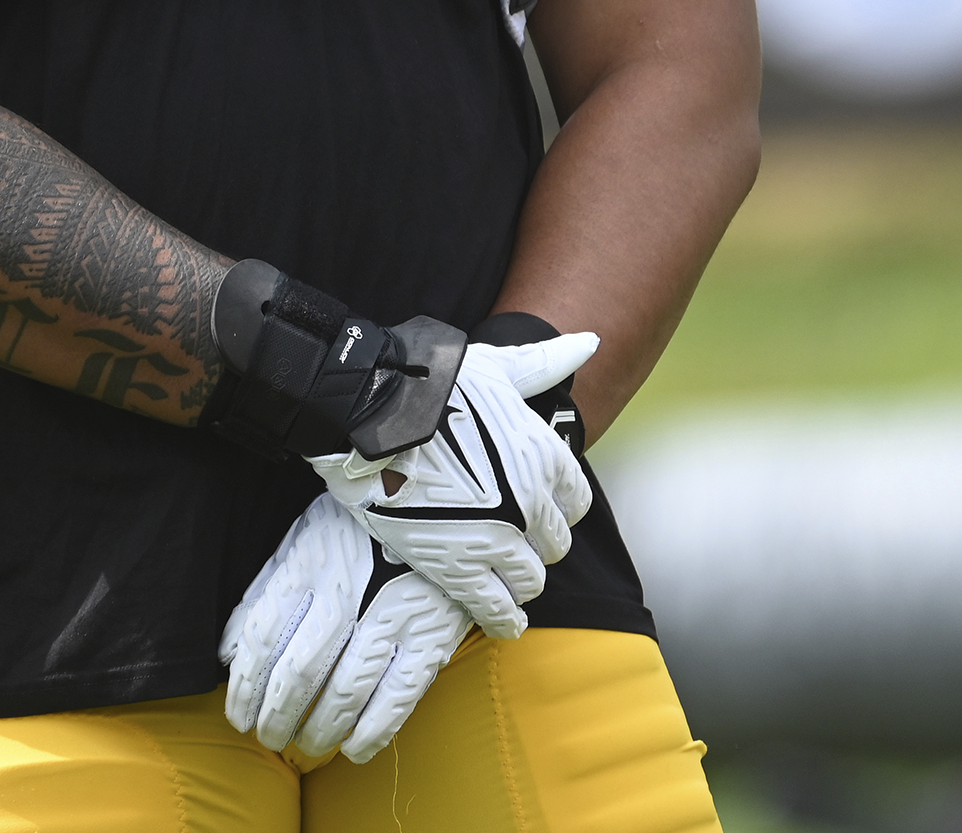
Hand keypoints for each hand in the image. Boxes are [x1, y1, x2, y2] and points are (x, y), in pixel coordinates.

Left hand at [221, 495, 469, 761]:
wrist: (437, 503)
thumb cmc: (359, 529)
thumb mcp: (304, 540)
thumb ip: (265, 594)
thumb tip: (228, 652)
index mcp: (309, 565)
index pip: (265, 637)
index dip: (246, 687)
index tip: (238, 716)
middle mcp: (348, 591)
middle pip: (301, 671)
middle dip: (277, 715)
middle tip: (268, 737)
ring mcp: (394, 615)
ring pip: (347, 690)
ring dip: (320, 728)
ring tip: (307, 743)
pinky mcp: (433, 635)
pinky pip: (399, 696)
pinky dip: (373, 731)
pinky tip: (355, 747)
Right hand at [308, 331, 595, 638]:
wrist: (370, 414)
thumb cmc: (431, 383)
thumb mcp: (496, 367)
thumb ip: (546, 364)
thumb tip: (591, 341)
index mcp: (544, 457)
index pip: (576, 501)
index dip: (555, 504)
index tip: (535, 504)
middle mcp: (530, 503)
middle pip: (554, 544)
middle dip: (535, 542)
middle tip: (510, 537)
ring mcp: (495, 539)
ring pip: (530, 580)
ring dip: (518, 579)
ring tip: (501, 576)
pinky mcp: (457, 568)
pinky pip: (496, 609)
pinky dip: (503, 617)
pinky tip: (502, 619)